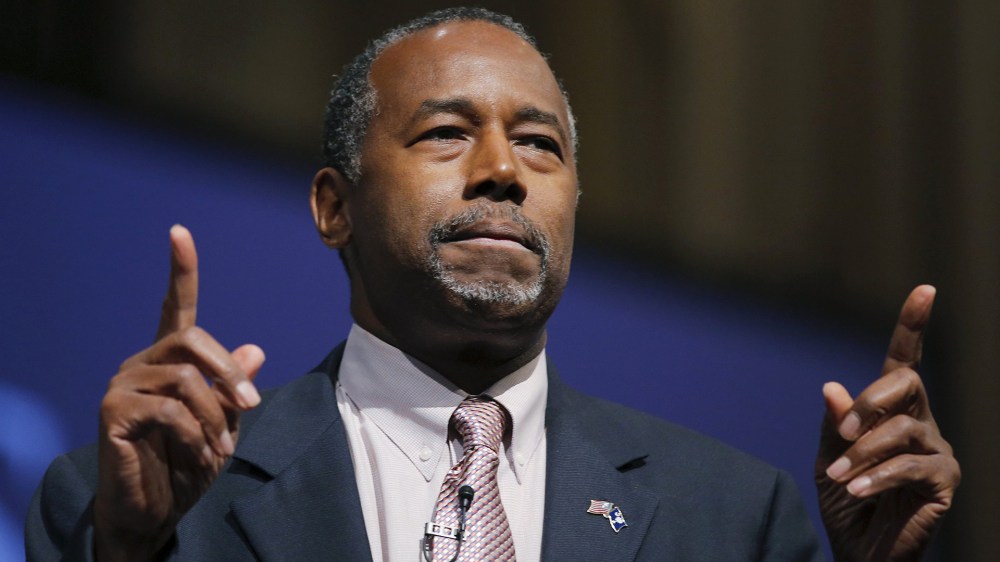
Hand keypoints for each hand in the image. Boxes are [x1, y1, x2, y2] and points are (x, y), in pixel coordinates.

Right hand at [93, 225, 264, 560]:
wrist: (156, 510)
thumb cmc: (188, 465)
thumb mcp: (225, 425)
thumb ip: (234, 389)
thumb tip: (256, 348)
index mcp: (170, 360)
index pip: (176, 307)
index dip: (180, 269)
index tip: (179, 232)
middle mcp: (142, 364)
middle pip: (192, 339)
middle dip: (229, 374)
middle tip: (250, 407)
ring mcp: (123, 385)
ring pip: (186, 378)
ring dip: (215, 416)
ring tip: (219, 447)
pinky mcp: (113, 412)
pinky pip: (170, 410)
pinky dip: (197, 436)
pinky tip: (201, 456)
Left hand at [816, 285, 959, 560]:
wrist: (861, 552)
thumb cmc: (846, 503)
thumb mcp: (829, 460)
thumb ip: (835, 425)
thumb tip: (833, 385)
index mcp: (892, 412)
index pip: (904, 362)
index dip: (913, 326)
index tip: (926, 289)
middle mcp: (921, 423)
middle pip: (907, 384)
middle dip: (870, 402)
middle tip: (843, 435)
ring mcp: (937, 451)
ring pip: (903, 430)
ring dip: (865, 452)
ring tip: (842, 477)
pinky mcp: (945, 481)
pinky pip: (910, 467)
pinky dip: (879, 477)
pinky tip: (860, 491)